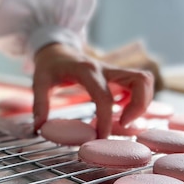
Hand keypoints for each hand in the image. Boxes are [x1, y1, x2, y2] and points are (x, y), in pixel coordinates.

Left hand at [32, 43, 154, 137]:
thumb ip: (40, 104)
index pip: (104, 95)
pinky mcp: (117, 76)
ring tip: (125, 120)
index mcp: (86, 70)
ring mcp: (114, 71)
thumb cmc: (49, 65)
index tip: (101, 136)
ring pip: (144, 80)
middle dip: (140, 106)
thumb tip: (39, 127)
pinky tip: (122, 111)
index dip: (106, 118)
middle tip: (124, 124)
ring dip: (143, 102)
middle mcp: (105, 68)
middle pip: (140, 80)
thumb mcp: (38, 82)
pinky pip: (139, 84)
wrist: (57, 47)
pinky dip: (138, 99)